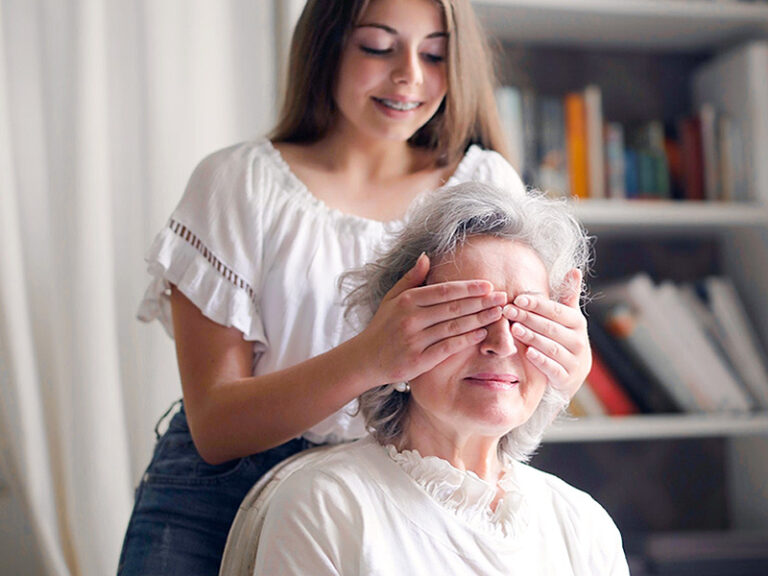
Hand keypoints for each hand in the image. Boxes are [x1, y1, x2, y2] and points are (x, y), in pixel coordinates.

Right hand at [357, 253, 506, 385]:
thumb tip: (426, 256)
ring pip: (454, 327)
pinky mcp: (418, 361)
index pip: (444, 291)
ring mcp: (414, 340)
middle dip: (481, 302)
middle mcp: (410, 319)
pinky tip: (481, 334)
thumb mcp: (392, 298)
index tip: (488, 285)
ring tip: (498, 314)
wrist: (366, 359)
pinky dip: (466, 340)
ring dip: (479, 320)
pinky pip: (447, 347)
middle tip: (503, 297)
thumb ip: (411, 278)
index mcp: (407, 301)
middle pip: (453, 308)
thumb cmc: (383, 326)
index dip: (468, 288)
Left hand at [502, 269, 589, 397]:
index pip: (556, 311)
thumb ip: (568, 295)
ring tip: (513, 329)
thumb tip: (574, 270)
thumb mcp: (568, 317)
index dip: (537, 304)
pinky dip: (541, 360)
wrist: (573, 373)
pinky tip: (527, 353)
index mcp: (577, 323)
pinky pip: (553, 368)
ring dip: (532, 337)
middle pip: (551, 327)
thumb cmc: (565, 338)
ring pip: (551, 347)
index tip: (518, 298)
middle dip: (528, 318)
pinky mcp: (566, 378)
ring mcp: (574, 360)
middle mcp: (578, 341)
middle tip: (508, 311)